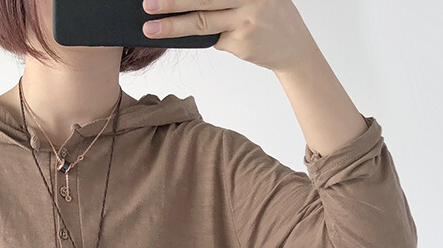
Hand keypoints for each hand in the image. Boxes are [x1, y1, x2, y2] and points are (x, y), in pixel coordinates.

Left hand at [141, 0, 319, 73]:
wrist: (294, 47)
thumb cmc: (268, 17)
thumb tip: (188, 4)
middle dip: (173, 2)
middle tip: (148, 4)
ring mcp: (246, 18)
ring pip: (203, 21)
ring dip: (174, 26)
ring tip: (151, 27)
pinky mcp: (242, 41)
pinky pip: (213, 39)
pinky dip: (207, 38)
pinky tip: (217, 37)